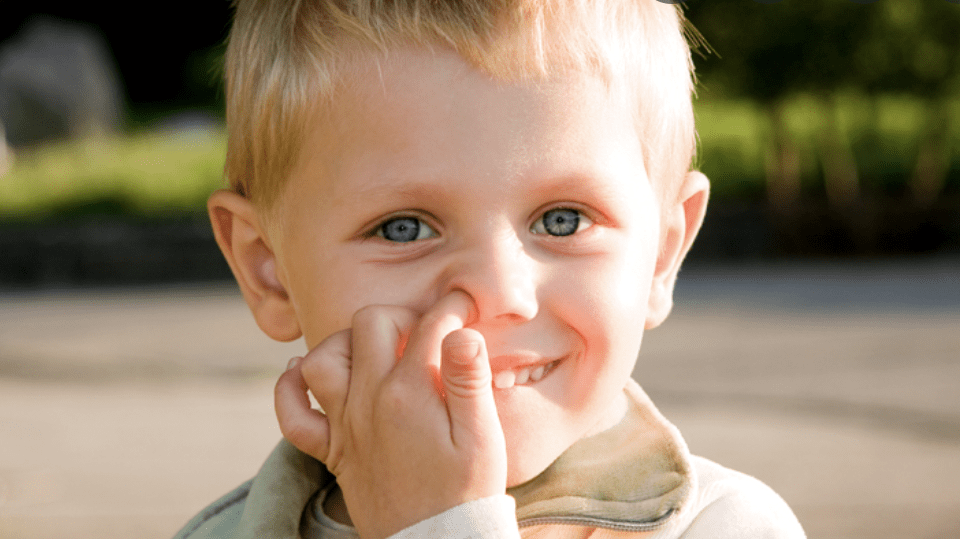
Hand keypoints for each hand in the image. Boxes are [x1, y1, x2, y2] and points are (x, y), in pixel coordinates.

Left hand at [274, 291, 507, 538]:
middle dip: (400, 315)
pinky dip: (291, 387)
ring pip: (323, 358)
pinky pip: (292, 414)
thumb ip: (469, 380)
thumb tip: (461, 331)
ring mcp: (346, 425)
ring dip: (346, 342)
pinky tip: (304, 373)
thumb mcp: (482, 436)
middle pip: (370, 323)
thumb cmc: (466, 492)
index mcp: (410, 393)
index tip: (466, 309)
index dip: (452, 307)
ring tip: (375, 349)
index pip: (429, 324)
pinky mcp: (334, 451)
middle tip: (425, 332)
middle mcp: (369, 401)